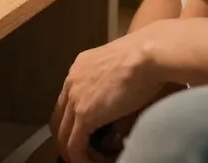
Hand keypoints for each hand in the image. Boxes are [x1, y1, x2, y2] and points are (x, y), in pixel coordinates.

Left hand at [51, 30, 166, 162]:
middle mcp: (72, 80)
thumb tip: (118, 108)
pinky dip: (83, 159)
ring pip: (62, 135)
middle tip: (86, 151)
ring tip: (93, 160)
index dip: (75, 121)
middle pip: (59, 118)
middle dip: (69, 138)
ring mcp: (75, 97)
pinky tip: (99, 162)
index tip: (90, 134)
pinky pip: (74, 146)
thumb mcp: (121, 69)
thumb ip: (113, 87)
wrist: (148, 54)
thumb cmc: (146, 57)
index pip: (67, 100)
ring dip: (76, 152)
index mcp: (81, 67)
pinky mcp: (84, 114)